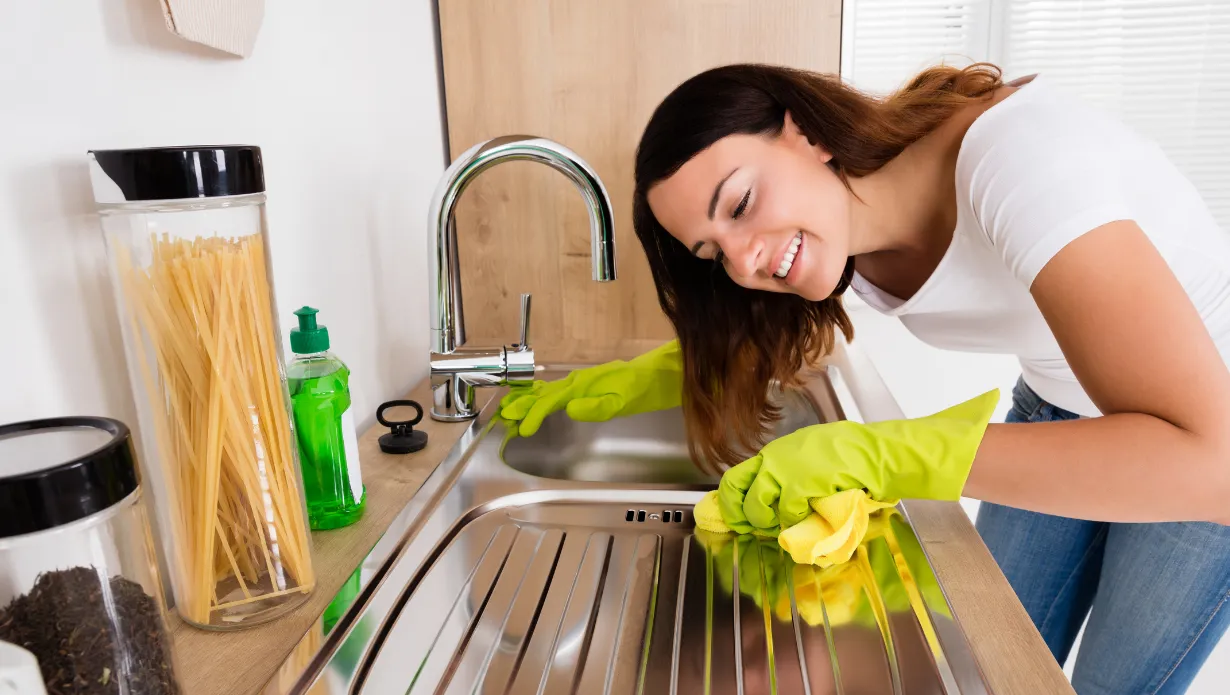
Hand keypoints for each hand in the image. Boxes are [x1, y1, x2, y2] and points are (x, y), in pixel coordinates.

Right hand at [499, 340, 681, 435]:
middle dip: (522, 405)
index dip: (534, 415)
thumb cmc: (640, 390)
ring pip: (546, 390)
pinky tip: (534, 397)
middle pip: (542, 394)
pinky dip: (539, 395)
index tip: (523, 430)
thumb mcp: (622, 403)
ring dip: (527, 400)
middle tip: (503, 417)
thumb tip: (570, 409)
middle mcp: (577, 381)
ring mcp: (579, 381)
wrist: (654, 376)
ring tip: (508, 408)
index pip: (551, 402)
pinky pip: (555, 389)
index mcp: (583, 386)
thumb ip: (596, 407)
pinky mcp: (583, 384)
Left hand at [718, 390, 997, 533]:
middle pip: (736, 490)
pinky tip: (805, 519)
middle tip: (751, 530)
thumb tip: (773, 503)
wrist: (879, 452)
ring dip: (767, 522)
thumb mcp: (811, 459)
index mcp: (776, 453)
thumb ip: (790, 476)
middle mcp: (774, 458)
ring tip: (782, 527)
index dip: (729, 502)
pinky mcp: (801, 482)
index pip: (736, 476)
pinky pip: (785, 510)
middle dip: (740, 515)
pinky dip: (792, 521)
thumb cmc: (853, 456)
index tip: (733, 520)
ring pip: (757, 505)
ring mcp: (786, 469)